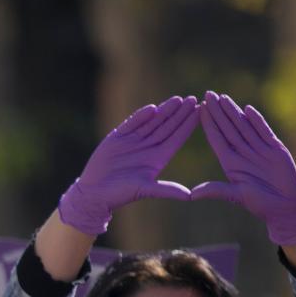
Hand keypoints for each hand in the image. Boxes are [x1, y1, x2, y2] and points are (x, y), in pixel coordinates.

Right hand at [58, 95, 198, 234]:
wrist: (94, 193)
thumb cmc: (120, 194)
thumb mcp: (145, 190)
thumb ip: (166, 190)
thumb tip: (190, 197)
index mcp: (157, 159)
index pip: (177, 138)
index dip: (188, 125)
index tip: (200, 113)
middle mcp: (147, 148)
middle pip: (167, 127)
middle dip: (180, 113)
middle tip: (194, 99)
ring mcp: (133, 142)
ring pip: (152, 122)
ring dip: (165, 111)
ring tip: (178, 99)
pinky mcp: (118, 138)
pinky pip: (132, 123)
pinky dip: (141, 116)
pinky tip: (152, 108)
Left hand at [191, 91, 295, 246]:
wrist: (285, 206)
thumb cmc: (259, 204)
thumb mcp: (236, 196)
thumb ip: (216, 191)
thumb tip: (191, 195)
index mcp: (230, 162)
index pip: (216, 138)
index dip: (208, 124)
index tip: (199, 109)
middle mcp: (242, 153)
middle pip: (228, 127)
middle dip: (218, 111)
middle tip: (207, 94)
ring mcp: (258, 149)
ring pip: (243, 126)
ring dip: (234, 112)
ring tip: (223, 97)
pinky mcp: (274, 148)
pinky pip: (263, 131)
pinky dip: (256, 121)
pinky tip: (248, 109)